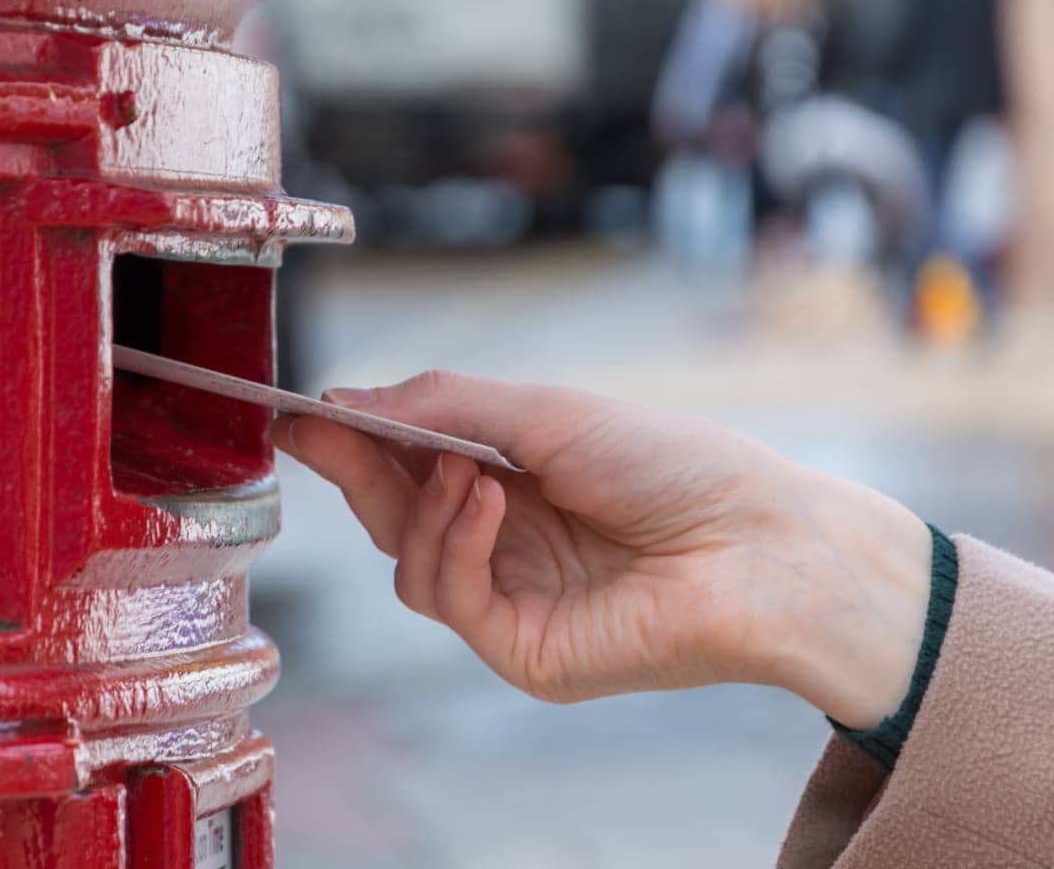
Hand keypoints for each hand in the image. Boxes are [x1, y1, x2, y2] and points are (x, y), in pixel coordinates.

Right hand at [271, 371, 932, 728]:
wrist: (759, 542)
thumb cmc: (676, 465)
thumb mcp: (547, 412)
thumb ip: (443, 406)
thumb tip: (346, 401)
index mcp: (511, 482)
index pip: (407, 465)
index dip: (349, 439)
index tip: (294, 411)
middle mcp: (505, 545)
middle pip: (393, 517)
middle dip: (354, 468)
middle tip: (319, 427)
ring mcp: (513, 603)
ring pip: (409, 567)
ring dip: (420, 507)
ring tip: (468, 468)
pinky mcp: (526, 652)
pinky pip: (451, 600)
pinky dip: (456, 544)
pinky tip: (490, 501)